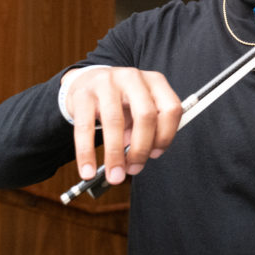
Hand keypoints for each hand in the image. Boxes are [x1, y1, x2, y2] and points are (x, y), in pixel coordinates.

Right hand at [62, 66, 181, 184]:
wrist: (86, 82)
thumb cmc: (119, 102)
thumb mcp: (138, 109)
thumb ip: (145, 130)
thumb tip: (139, 158)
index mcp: (154, 81)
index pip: (171, 109)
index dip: (166, 136)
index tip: (155, 154)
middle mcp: (133, 78)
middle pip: (146, 115)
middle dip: (141, 148)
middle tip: (134, 168)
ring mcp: (107, 83)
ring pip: (115, 121)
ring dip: (115, 155)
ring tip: (114, 175)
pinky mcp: (83, 94)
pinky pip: (85, 127)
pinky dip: (87, 153)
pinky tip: (88, 170)